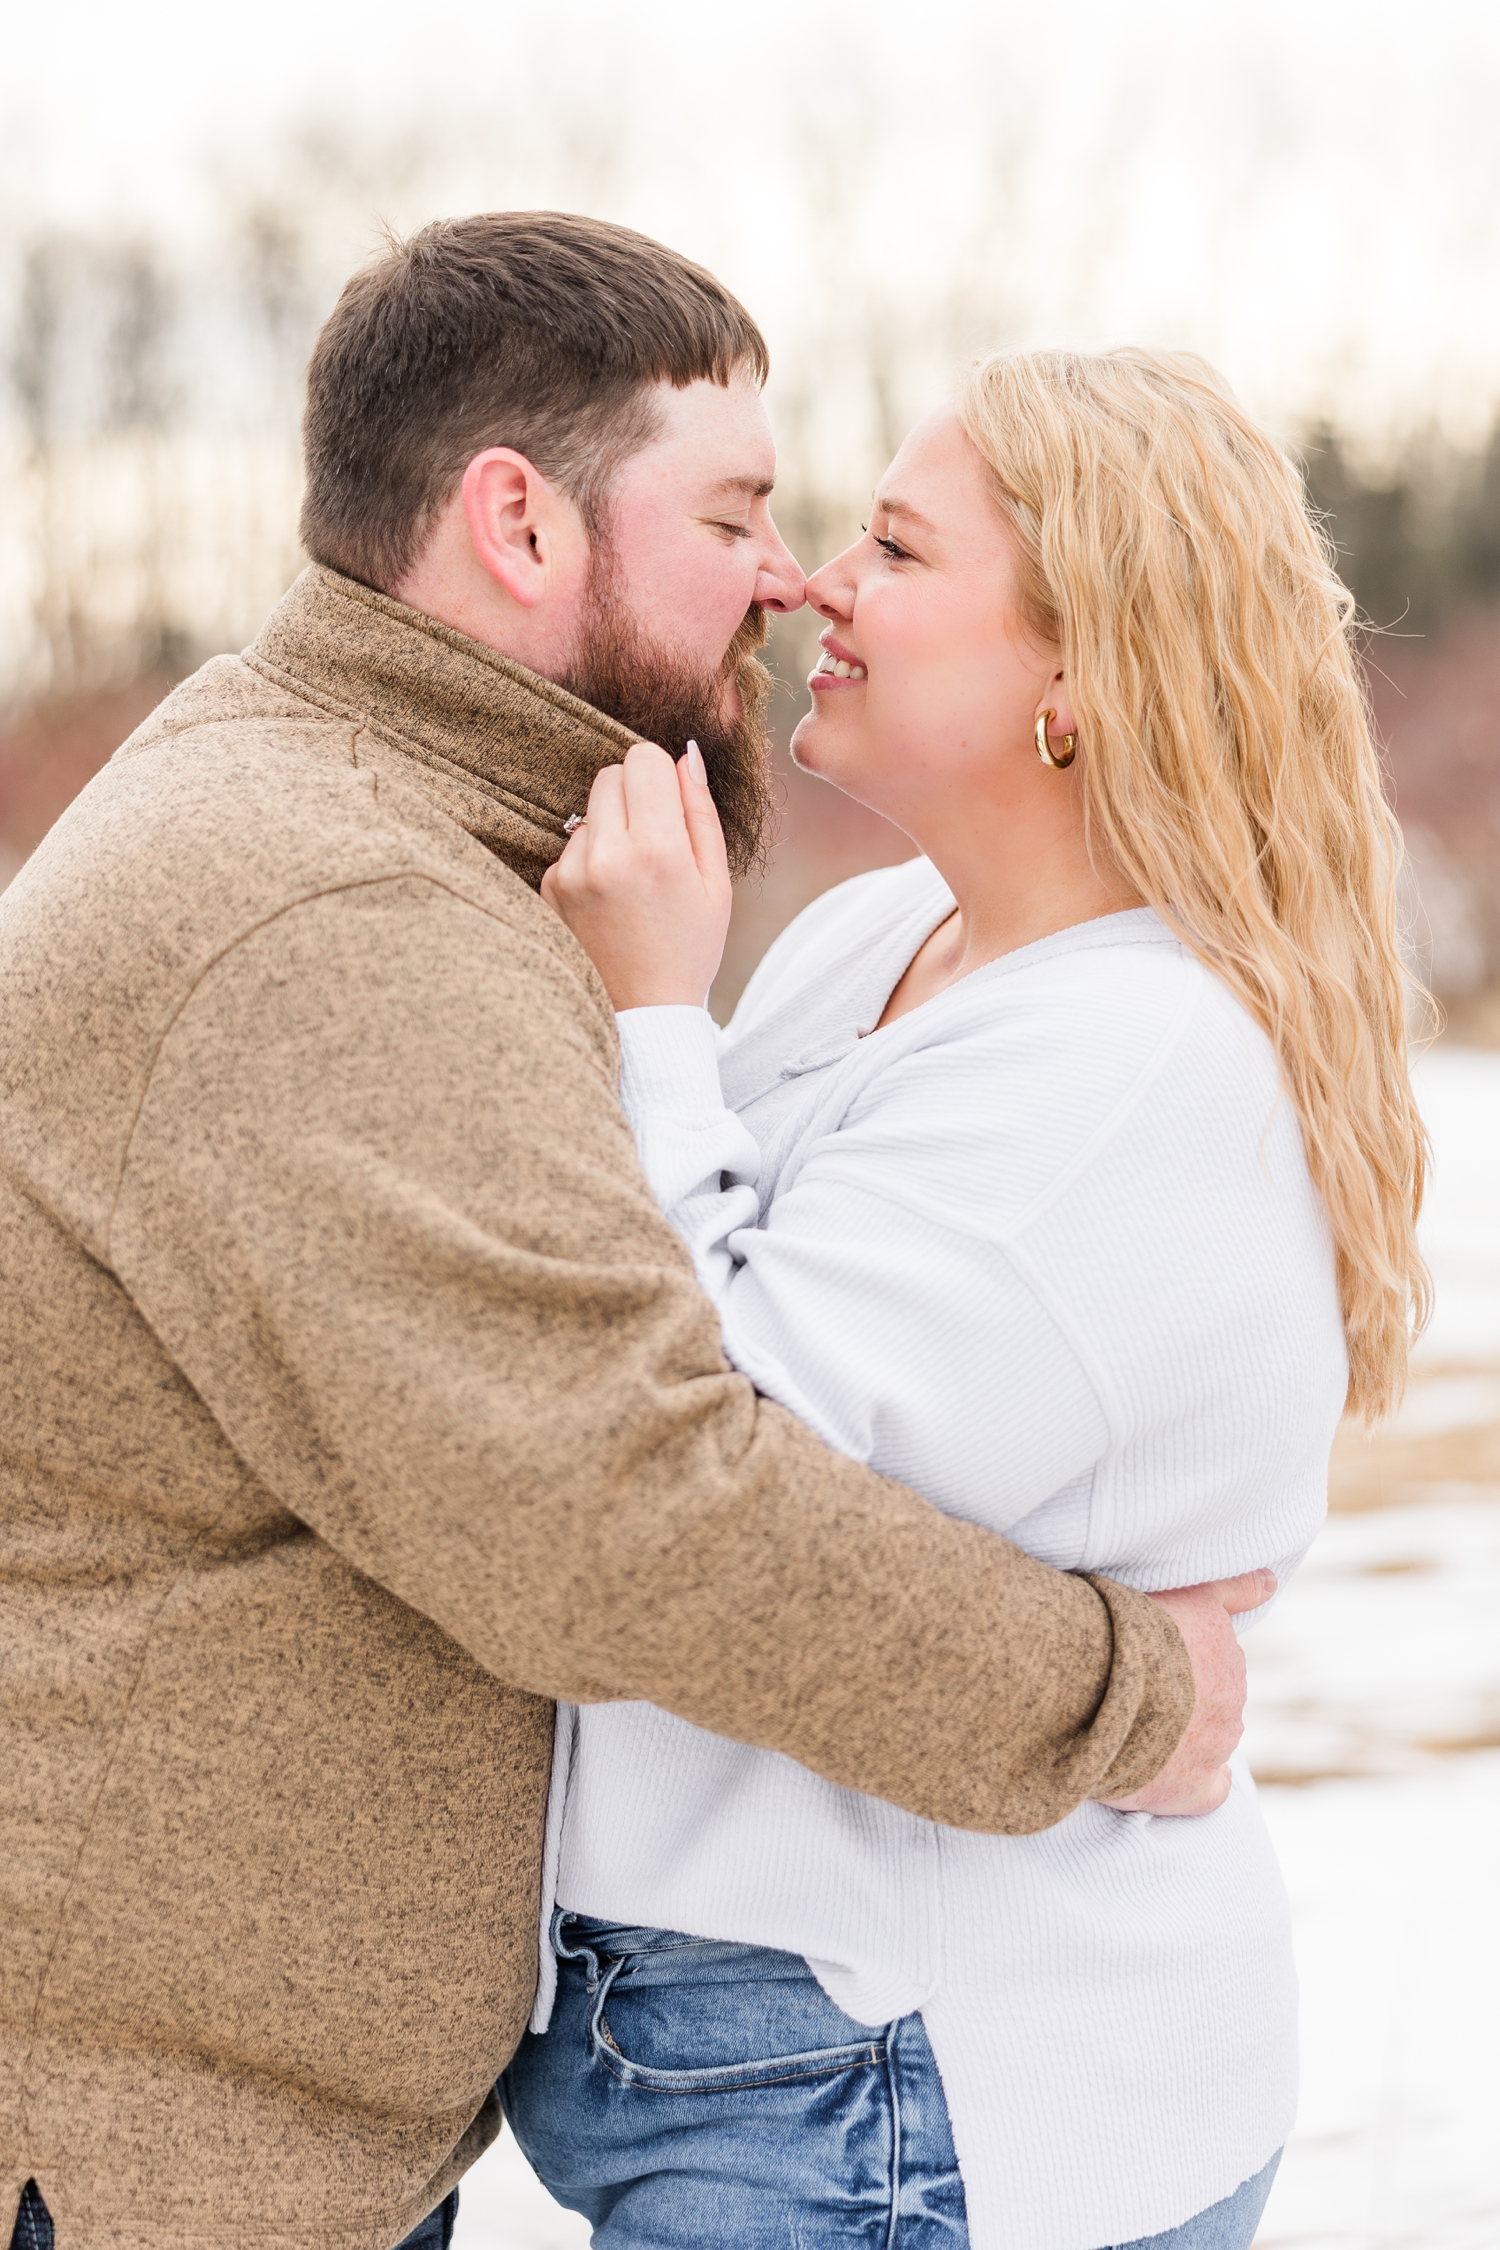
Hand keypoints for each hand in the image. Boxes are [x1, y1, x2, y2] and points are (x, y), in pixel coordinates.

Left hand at [541, 740, 731, 1010]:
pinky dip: (590, 859)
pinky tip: (608, 898)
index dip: (660, 775)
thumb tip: (686, 755)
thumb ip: (701, 812)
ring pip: (589, 810)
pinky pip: (571, 845)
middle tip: (653, 842)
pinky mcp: (549, 887)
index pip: (643, 758)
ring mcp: (571, 872)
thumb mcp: (716, 883)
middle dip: (634, 794)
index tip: (670, 805)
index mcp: (657, 850)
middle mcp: (607, 855)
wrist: (641, 1012)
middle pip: (610, 774)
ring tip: (631, 880)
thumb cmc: (689, 948)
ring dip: (610, 829)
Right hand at [1101, 1569, 1275, 1815]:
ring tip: (1134, 1726)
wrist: (1095, 1679)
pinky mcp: (1192, 1787)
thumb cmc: (1128, 1628)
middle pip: (1213, 1700)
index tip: (1159, 1662)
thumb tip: (1273, 1582)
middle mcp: (1232, 1700)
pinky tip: (1172, 1777)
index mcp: (1227, 1653)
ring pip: (1210, 1740)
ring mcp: (1216, 1746)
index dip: (1186, 1661)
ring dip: (1181, 1736)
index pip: (1218, 1660)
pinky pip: (1209, 1792)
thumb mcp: (1187, 1592)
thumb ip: (1234, 1589)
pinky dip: (1195, 1786)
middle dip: (1183, 1698)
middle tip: (1137, 1690)